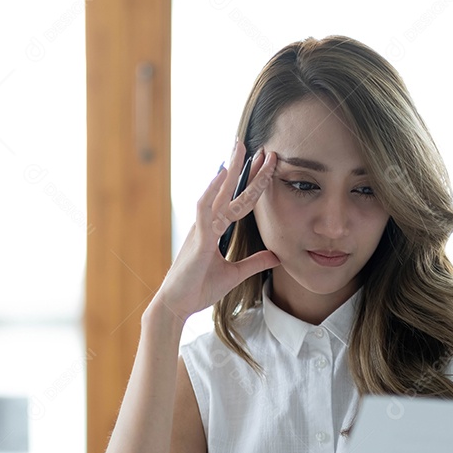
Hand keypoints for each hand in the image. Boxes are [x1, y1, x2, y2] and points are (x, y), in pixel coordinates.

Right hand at [151, 141, 280, 319]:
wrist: (177, 306)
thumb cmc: (198, 289)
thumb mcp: (234, 274)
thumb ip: (254, 263)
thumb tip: (276, 255)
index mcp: (214, 230)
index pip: (238, 201)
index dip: (252, 183)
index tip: (265, 165)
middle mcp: (206, 224)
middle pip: (228, 190)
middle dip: (243, 167)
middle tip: (258, 145)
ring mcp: (201, 229)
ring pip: (219, 193)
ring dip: (231, 170)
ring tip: (241, 148)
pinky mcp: (197, 239)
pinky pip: (204, 209)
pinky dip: (213, 191)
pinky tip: (223, 175)